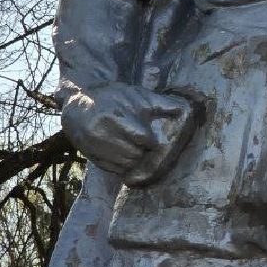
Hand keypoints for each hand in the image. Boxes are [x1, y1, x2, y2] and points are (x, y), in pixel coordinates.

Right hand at [61, 82, 195, 184]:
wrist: (79, 102)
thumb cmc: (114, 97)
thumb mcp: (138, 96)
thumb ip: (162, 104)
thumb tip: (186, 109)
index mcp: (117, 116)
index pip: (143, 139)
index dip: (150, 140)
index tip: (150, 138)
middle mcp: (103, 133)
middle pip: (135, 154)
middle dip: (142, 150)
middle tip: (140, 142)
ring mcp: (94, 147)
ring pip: (125, 164)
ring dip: (133, 159)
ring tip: (131, 146)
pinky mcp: (90, 156)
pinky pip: (113, 169)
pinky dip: (121, 164)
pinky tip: (121, 152)